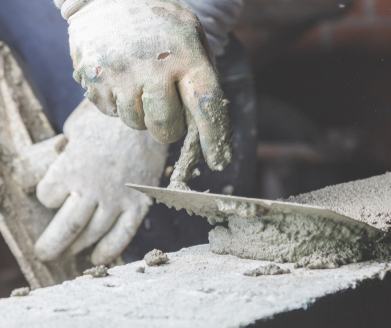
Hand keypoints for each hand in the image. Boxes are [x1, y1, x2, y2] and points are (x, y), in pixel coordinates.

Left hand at [34, 99, 167, 264]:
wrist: (150, 117)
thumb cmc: (110, 117)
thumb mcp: (76, 127)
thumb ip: (66, 149)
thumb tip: (63, 157)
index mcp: (71, 169)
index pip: (47, 196)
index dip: (47, 196)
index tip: (53, 194)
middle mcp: (92, 189)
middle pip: (65, 229)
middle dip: (50, 247)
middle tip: (44, 253)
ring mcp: (117, 199)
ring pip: (92, 236)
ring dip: (76, 250)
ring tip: (68, 254)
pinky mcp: (139, 203)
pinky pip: (122, 235)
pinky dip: (108, 250)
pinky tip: (97, 257)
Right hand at [67, 0, 232, 171]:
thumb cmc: (160, 24)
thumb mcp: (192, 40)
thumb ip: (200, 79)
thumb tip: (203, 127)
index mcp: (187, 55)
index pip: (206, 107)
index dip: (214, 139)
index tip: (218, 160)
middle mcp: (154, 67)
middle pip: (166, 129)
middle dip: (169, 128)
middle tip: (165, 107)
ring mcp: (120, 73)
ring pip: (136, 125)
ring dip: (141, 113)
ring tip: (139, 82)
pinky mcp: (93, 78)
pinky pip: (110, 113)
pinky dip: (118, 103)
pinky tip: (120, 77)